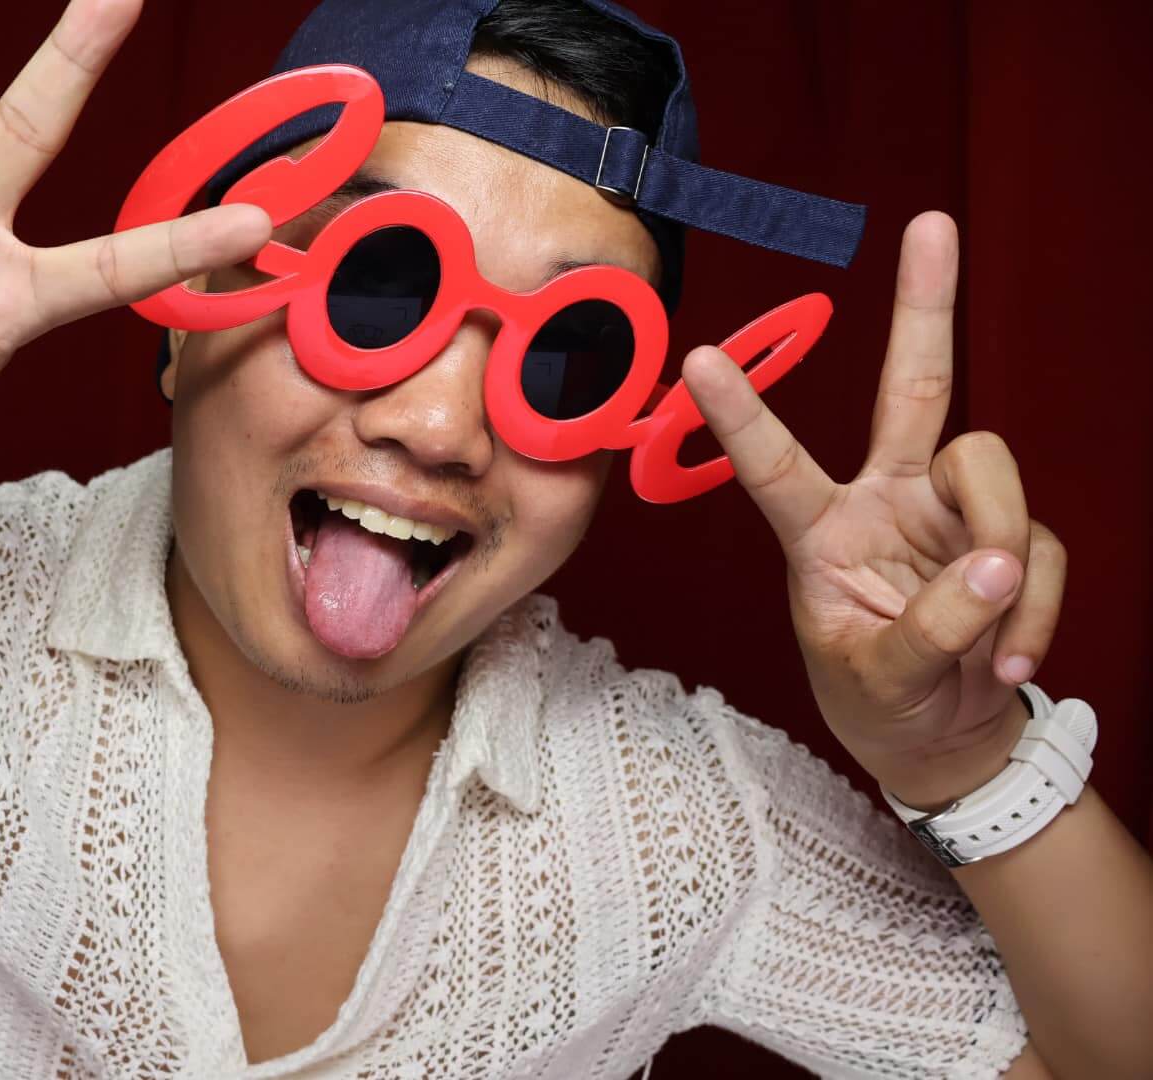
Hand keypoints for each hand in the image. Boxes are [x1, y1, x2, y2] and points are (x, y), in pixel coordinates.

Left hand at [684, 212, 1066, 810]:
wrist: (939, 740)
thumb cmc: (877, 700)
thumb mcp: (876, 680)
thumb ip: (928, 630)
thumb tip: (994, 567)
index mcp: (820, 531)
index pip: (775, 465)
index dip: (740, 413)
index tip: (696, 356)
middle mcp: (885, 499)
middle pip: (914, 389)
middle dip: (924, 308)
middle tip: (932, 224)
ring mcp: (951, 512)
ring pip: (991, 470)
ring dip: (1000, 557)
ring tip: (986, 645)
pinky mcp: (1010, 538)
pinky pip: (1039, 549)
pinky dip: (1033, 614)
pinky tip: (1005, 663)